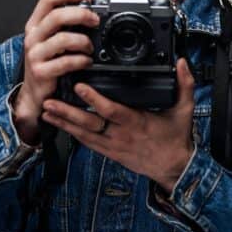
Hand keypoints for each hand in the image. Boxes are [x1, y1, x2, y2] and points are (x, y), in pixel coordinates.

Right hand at [13, 0, 99, 144]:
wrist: (34, 93)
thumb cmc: (47, 63)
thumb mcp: (50, 40)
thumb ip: (64, 26)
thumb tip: (89, 11)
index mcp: (34, 25)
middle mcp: (32, 37)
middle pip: (57, 16)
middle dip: (81, 15)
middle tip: (95, 20)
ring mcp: (35, 54)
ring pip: (63, 39)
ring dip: (83, 41)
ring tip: (90, 48)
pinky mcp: (41, 71)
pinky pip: (66, 61)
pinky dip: (81, 60)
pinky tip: (87, 62)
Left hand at [41, 58, 195, 193]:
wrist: (173, 168)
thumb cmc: (176, 138)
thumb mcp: (184, 111)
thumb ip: (185, 85)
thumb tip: (183, 63)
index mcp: (136, 123)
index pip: (111, 110)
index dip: (94, 99)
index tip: (79, 86)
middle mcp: (121, 135)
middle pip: (89, 124)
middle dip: (67, 113)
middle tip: (49, 102)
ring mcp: (113, 146)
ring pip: (83, 134)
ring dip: (64, 123)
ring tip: (46, 111)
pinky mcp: (109, 152)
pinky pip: (87, 143)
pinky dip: (71, 133)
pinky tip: (59, 124)